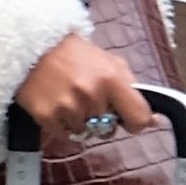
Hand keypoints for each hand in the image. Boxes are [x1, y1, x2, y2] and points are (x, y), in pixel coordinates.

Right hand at [13, 34, 157, 149]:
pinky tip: (58, 106)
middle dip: (103, 119)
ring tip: (71, 98)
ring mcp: (67, 107)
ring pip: (86, 133)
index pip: (139, 118)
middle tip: (89, 99)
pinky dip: (63, 127)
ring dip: (81, 122)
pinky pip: (65, 137)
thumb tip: (152, 120)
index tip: (130, 120)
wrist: (33, 47)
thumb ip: (132, 91)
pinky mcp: (46, 116)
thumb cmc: (76, 56)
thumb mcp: (111, 63)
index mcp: (112, 79)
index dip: (136, 123)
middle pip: (108, 129)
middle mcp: (91, 94)